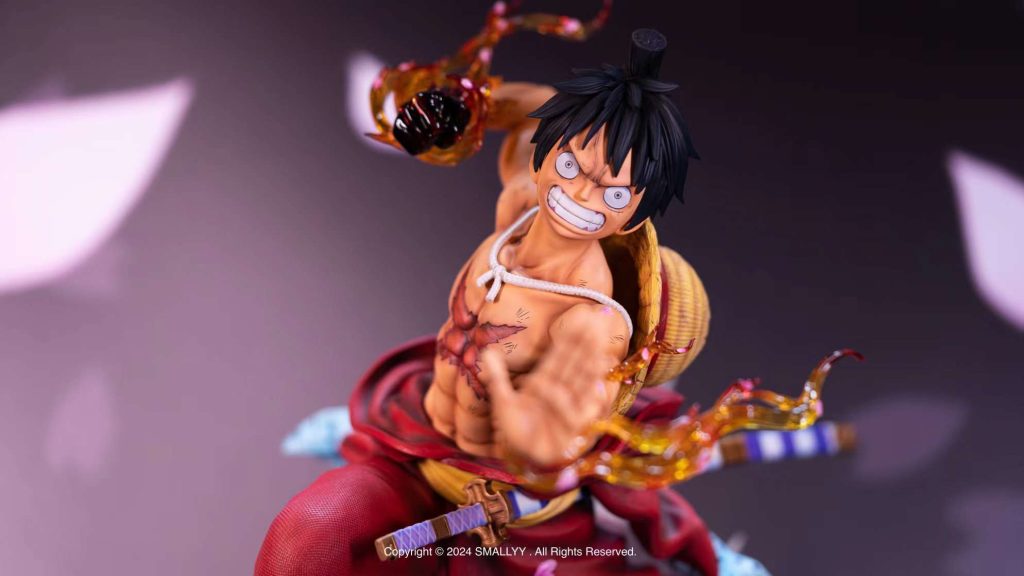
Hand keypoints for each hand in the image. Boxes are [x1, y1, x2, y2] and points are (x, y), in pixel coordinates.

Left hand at [480, 324, 615, 467]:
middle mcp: (558, 391)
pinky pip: (584, 409)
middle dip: (586, 345)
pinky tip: (599, 384)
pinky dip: (592, 398)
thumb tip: (486, 352)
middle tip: (597, 324)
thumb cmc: (514, 431)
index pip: (559, 356)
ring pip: (582, 381)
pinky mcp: (572, 425)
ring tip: (601, 347)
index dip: (570, 339)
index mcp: (542, 382)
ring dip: (592, 365)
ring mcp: (567, 407)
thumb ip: (497, 377)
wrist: (520, 458)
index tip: (581, 320)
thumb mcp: (502, 401)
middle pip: (574, 364)